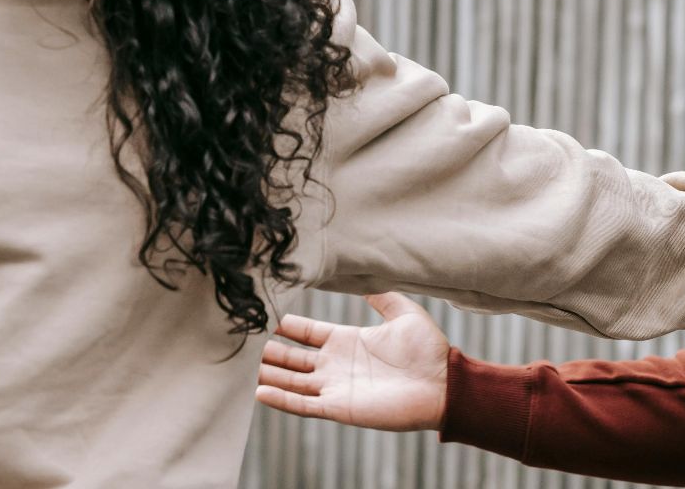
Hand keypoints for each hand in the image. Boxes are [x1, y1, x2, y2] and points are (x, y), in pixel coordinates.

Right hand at [255, 292, 449, 430]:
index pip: (306, 332)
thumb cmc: (428, 350)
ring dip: (268, 374)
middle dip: (268, 350)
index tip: (263, 314)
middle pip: (292, 357)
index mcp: (347, 341)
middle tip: (242, 341)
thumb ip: (383, 296)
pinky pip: (304, 405)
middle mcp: (336, 364)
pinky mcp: (340, 407)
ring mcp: (336, 387)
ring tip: (241, 368)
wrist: (444, 384)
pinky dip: (281, 399)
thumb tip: (365, 277)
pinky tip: (259, 392)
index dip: (285, 325)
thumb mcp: (404, 313)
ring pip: (291, 380)